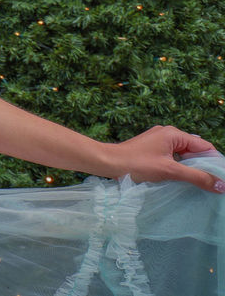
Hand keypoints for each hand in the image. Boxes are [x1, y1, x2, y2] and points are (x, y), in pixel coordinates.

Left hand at [104, 125, 223, 192]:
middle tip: (212, 183)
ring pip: (183, 154)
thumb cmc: (136, 165)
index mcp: (174, 134)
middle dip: (203, 166)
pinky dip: (178, 167)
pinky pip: (172, 156)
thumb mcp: (170, 171)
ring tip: (198, 183)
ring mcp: (158, 140)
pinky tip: (180, 179)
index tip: (221, 178)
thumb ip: (197, 177)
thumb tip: (222, 185)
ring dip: (190, 167)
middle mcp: (167, 133)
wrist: (107, 163)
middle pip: (194, 150)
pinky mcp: (151, 148)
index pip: (204, 147)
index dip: (214, 162)